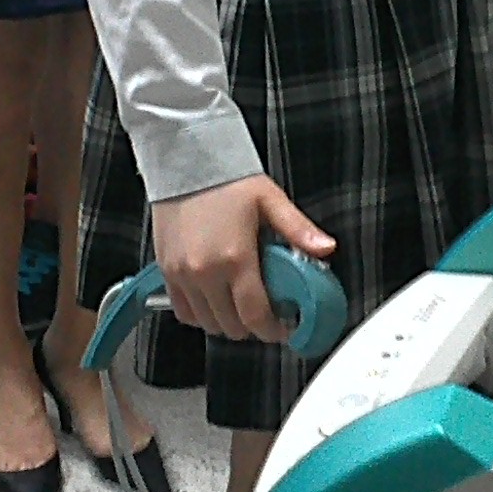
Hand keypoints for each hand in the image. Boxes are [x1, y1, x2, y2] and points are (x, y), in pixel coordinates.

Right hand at [152, 175, 336, 344]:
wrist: (184, 161)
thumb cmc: (225, 179)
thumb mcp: (270, 200)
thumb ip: (298, 229)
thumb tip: (325, 248)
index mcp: (235, 257)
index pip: (255, 316)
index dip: (272, 330)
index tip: (283, 328)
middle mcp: (205, 271)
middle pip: (232, 326)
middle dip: (253, 327)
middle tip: (266, 313)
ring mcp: (182, 274)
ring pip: (207, 324)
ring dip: (228, 323)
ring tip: (242, 307)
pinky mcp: (166, 271)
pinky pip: (183, 312)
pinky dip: (201, 315)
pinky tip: (216, 301)